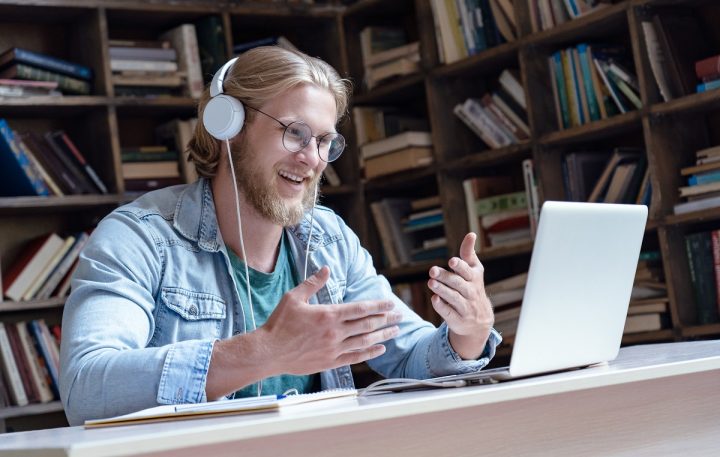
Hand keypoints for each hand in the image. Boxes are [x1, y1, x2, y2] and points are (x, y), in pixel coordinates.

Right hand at [259, 266, 400, 374]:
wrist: (268, 351)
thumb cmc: (279, 323)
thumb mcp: (294, 297)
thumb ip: (313, 283)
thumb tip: (326, 269)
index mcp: (328, 314)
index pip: (361, 308)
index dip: (378, 306)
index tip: (390, 303)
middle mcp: (335, 332)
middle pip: (367, 324)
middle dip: (386, 319)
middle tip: (400, 315)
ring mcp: (334, 349)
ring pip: (365, 341)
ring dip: (383, 335)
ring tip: (395, 331)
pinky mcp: (330, 362)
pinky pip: (355, 357)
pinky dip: (370, 353)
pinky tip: (380, 349)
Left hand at [427, 233, 493, 358]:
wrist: (479, 321)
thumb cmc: (472, 288)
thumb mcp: (473, 271)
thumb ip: (468, 253)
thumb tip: (471, 234)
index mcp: (475, 279)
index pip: (468, 271)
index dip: (460, 266)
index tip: (451, 261)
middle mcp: (471, 293)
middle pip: (458, 284)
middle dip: (446, 277)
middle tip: (432, 271)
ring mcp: (465, 307)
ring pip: (454, 298)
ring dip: (442, 290)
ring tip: (431, 282)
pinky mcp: (457, 319)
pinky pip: (449, 313)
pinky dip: (442, 307)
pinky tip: (434, 299)